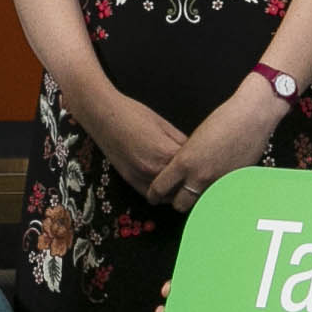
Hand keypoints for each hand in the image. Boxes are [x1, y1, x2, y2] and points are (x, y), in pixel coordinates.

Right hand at [76, 90, 191, 200]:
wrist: (103, 115)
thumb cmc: (133, 114)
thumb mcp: (165, 124)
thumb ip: (182, 142)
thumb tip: (195, 154)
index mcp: (167, 153)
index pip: (193, 170)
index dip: (201, 169)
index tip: (208, 170)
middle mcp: (154, 170)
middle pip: (182, 187)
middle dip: (192, 184)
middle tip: (200, 180)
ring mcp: (140, 178)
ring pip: (168, 197)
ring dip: (178, 193)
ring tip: (185, 185)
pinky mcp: (130, 181)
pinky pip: (151, 196)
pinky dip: (161, 195)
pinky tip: (167, 187)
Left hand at [149, 75, 293, 210]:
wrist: (251, 118)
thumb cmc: (224, 120)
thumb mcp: (195, 140)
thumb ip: (186, 159)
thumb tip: (182, 173)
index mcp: (184, 162)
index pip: (160, 188)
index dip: (154, 194)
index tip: (154, 196)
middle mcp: (199, 177)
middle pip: (179, 205)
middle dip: (177, 201)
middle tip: (179, 195)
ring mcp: (218, 183)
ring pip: (200, 205)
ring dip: (198, 200)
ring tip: (199, 191)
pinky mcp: (234, 185)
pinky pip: (219, 197)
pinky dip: (216, 195)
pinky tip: (218, 185)